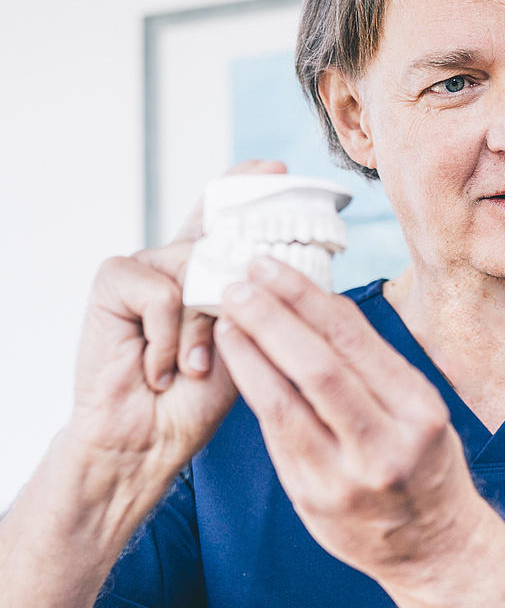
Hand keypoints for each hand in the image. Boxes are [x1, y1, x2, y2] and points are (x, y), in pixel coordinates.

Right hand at [66, 160, 285, 490]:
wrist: (147, 439)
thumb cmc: (200, 396)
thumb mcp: (246, 341)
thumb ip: (259, 300)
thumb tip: (286, 263)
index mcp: (212, 272)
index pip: (229, 216)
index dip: (248, 186)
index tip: (277, 168)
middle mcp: (181, 262)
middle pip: (217, 231)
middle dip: (240, 260)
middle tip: (240, 308)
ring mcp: (146, 266)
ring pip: (197, 268)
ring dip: (201, 328)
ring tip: (192, 368)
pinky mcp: (114, 279)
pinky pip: (161, 291)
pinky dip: (168, 337)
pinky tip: (159, 369)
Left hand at [213, 256, 485, 584]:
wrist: (434, 548)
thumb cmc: (427, 464)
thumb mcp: (423, 410)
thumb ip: (374, 368)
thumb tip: (317, 304)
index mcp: (419, 412)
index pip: (354, 341)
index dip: (305, 298)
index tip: (271, 267)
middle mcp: (384, 446)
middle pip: (316, 368)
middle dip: (271, 318)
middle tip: (237, 283)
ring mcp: (345, 479)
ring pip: (285, 405)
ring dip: (249, 355)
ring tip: (226, 320)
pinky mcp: (313, 501)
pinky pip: (276, 438)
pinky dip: (256, 394)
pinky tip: (239, 366)